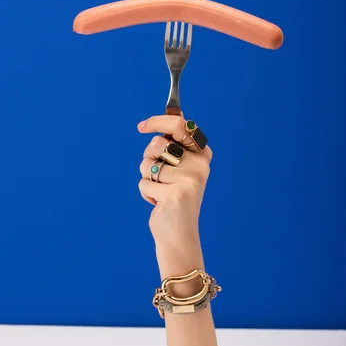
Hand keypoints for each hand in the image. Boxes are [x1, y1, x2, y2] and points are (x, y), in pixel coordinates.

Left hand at [138, 115, 211, 247]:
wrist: (179, 234)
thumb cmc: (175, 197)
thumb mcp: (180, 167)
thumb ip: (177, 142)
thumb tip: (177, 111)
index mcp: (203, 154)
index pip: (180, 124)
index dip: (158, 121)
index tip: (141, 126)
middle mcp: (200, 165)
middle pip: (157, 143)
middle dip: (148, 157)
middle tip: (157, 174)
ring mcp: (190, 180)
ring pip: (147, 164)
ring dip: (146, 178)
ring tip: (161, 191)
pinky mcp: (177, 194)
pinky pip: (144, 183)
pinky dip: (145, 193)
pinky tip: (159, 203)